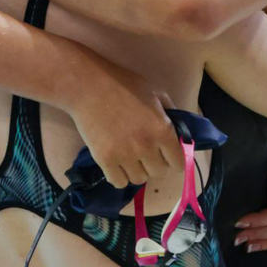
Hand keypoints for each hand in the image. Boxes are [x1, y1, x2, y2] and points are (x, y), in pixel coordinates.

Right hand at [64, 55, 181, 189]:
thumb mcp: (154, 93)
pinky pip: (118, 182)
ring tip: (130, 158)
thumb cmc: (122, 84)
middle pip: (159, 173)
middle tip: (146, 154)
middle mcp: (146, 146)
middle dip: (155, 164)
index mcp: (162, 130)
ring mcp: (125, 155)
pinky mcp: (105, 160)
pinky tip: (117, 165)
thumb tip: (178, 131)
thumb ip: (169, 112)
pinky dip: (119, 176)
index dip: (174, 160)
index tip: (167, 157)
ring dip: (137, 171)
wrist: (88, 86)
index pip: (178, 163)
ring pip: (139, 180)